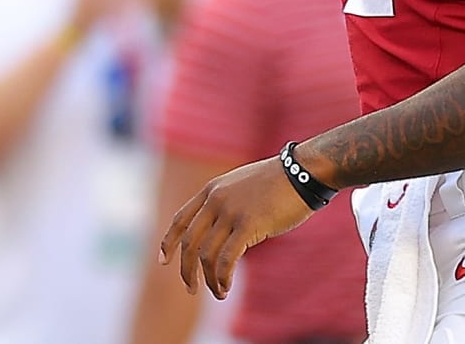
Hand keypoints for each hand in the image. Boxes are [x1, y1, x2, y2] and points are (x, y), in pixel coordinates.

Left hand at [158, 155, 314, 298]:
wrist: (301, 172)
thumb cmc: (277, 182)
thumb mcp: (241, 187)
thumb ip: (226, 204)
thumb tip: (220, 230)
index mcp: (211, 190)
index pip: (180, 219)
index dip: (168, 242)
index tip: (163, 260)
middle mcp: (215, 200)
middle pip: (189, 242)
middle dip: (186, 270)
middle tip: (191, 288)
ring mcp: (230, 212)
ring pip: (207, 255)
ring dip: (209, 279)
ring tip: (218, 292)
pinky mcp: (248, 224)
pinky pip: (226, 259)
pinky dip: (222, 278)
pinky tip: (226, 287)